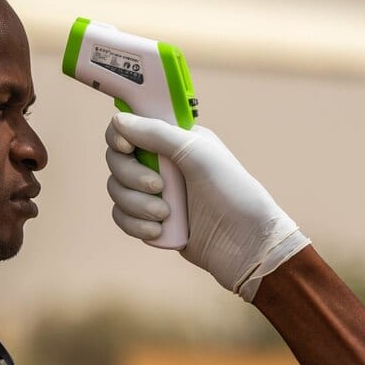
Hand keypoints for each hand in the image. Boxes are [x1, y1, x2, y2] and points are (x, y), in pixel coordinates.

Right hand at [105, 113, 309, 300]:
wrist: (247, 243)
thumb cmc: (232, 192)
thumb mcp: (197, 153)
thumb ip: (156, 133)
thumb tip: (118, 120)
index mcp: (174, 140)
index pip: (130, 128)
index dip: (120, 136)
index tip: (126, 147)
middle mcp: (162, 164)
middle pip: (117, 161)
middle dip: (132, 177)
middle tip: (158, 186)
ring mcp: (155, 194)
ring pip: (117, 191)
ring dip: (135, 204)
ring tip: (165, 215)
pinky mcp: (151, 221)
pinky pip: (122, 217)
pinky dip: (135, 225)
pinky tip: (158, 231)